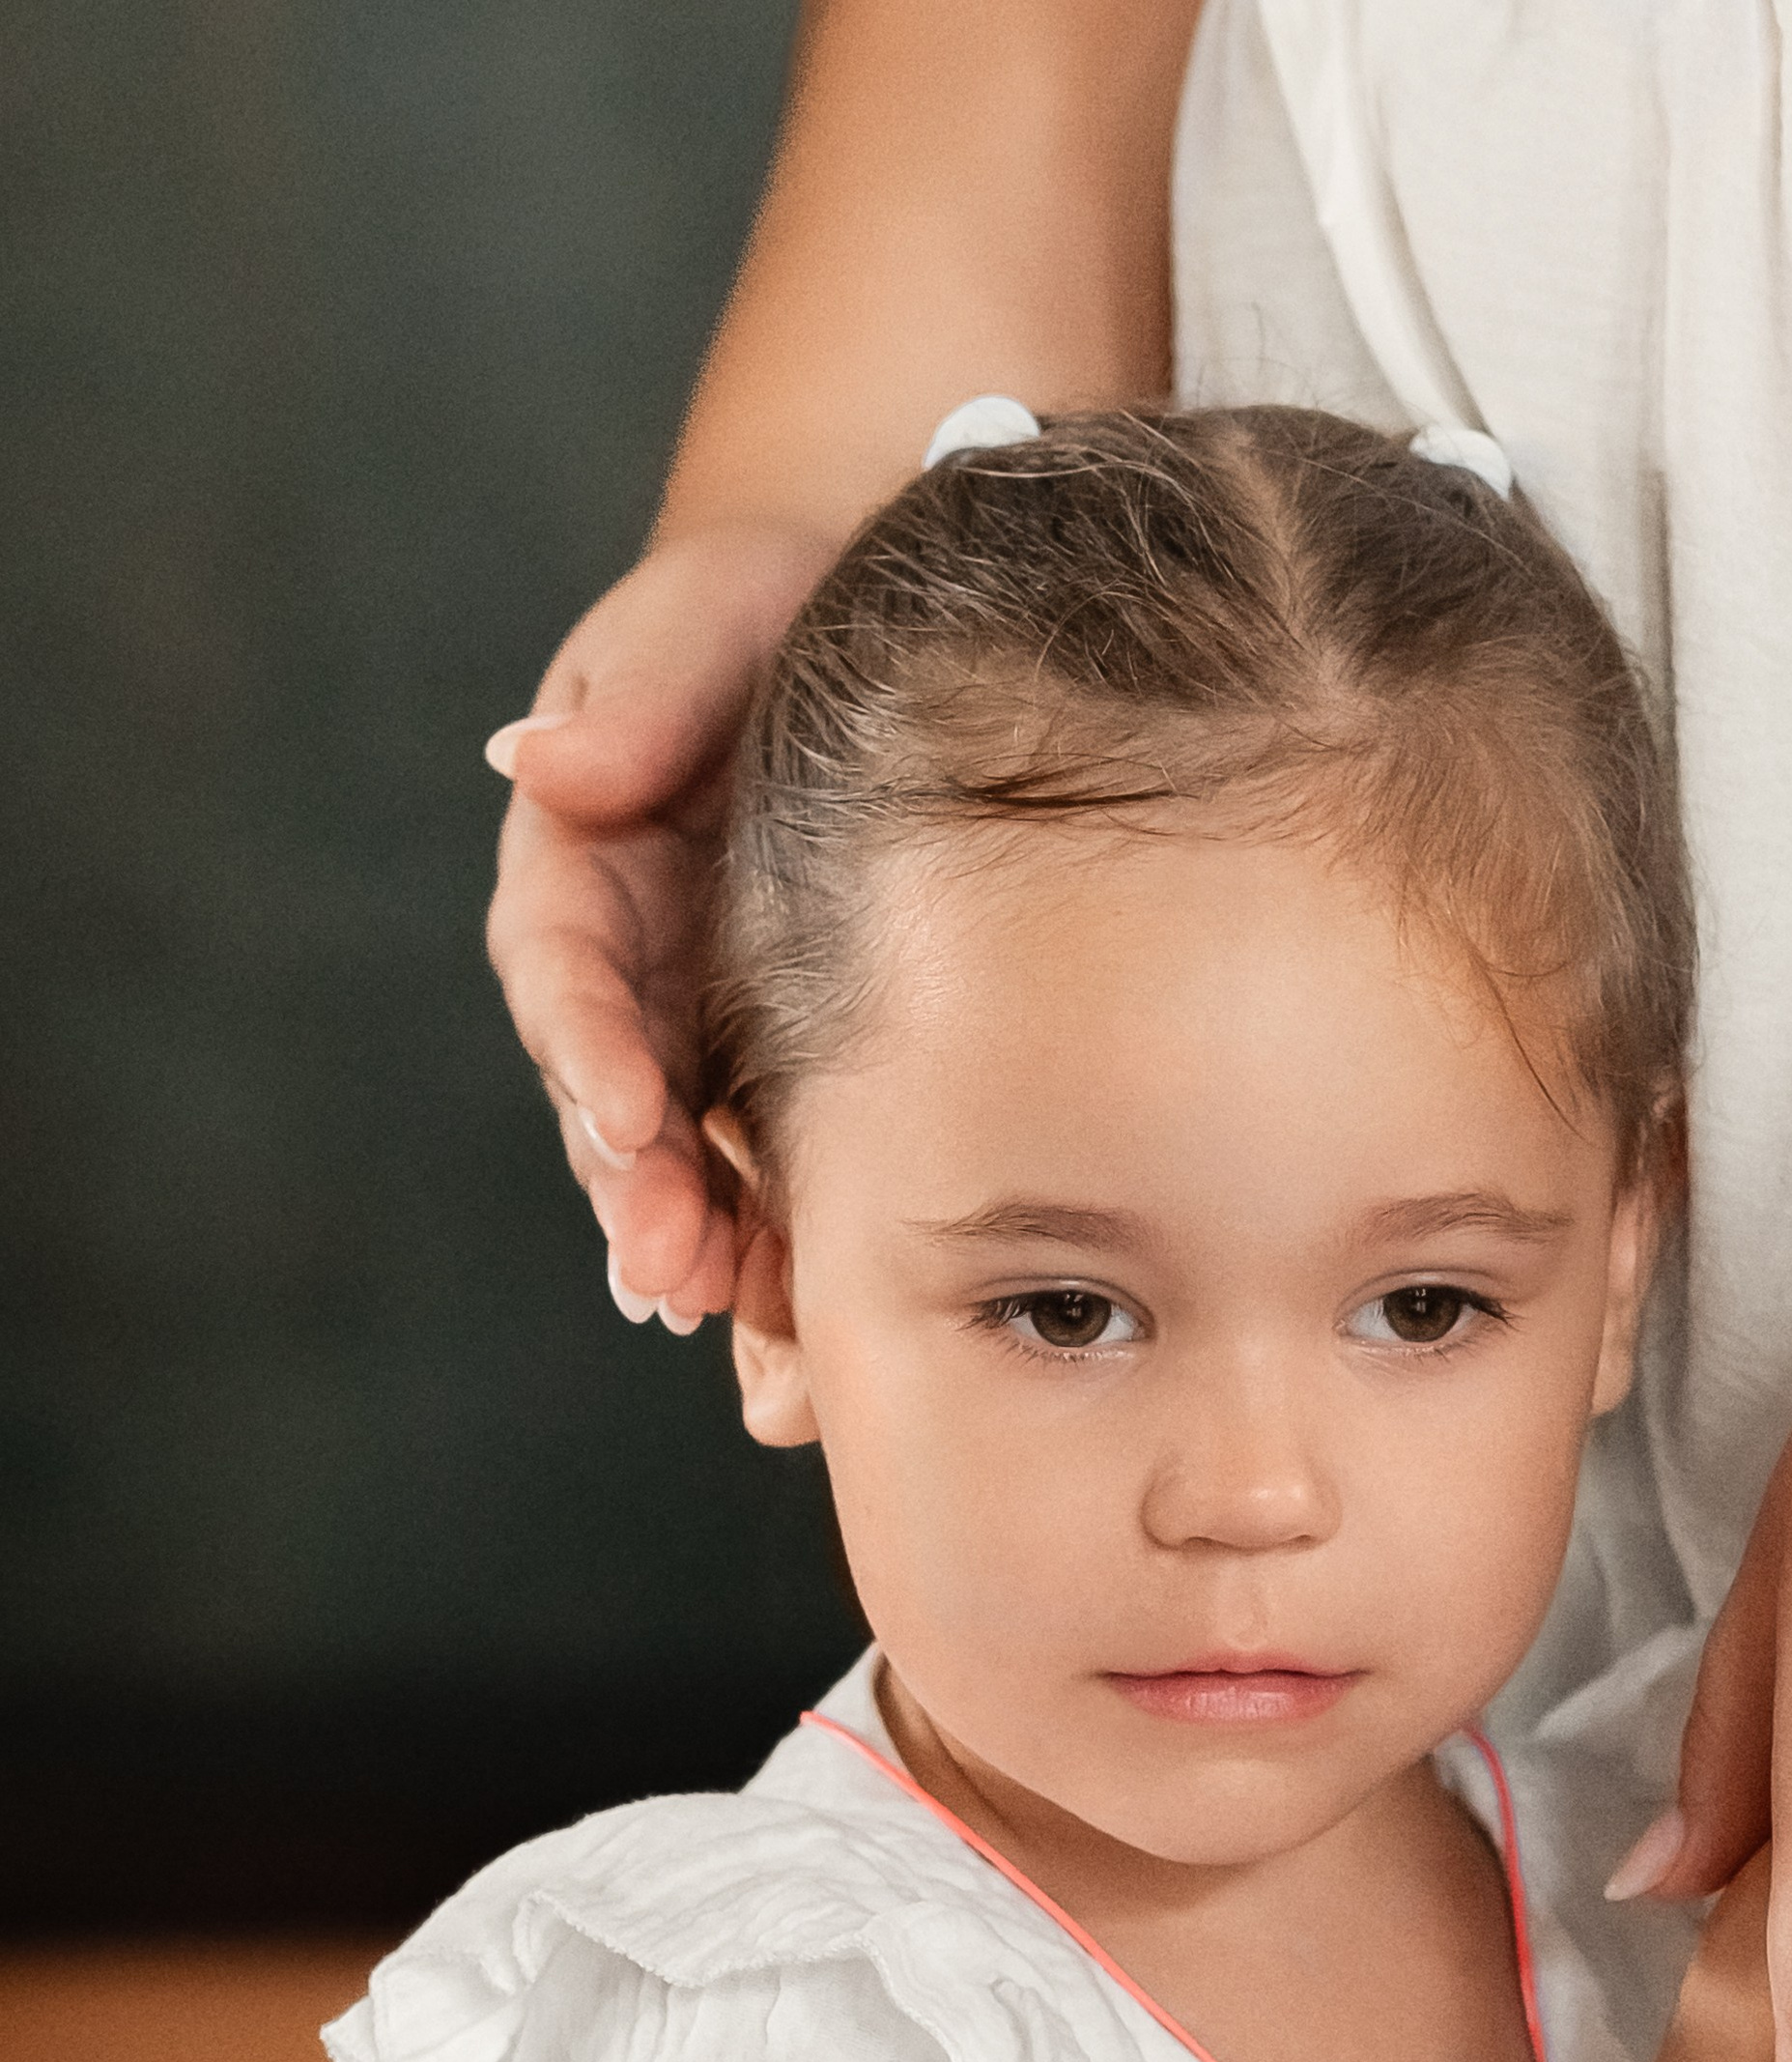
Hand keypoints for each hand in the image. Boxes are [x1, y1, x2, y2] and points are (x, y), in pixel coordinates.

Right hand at [483, 520, 835, 1323]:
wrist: (854, 636)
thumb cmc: (758, 610)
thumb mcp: (697, 617)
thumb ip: (632, 696)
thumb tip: (537, 760)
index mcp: (580, 869)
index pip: (564, 970)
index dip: (586, 1047)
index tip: (623, 1110)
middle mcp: (626, 972)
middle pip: (611, 1098)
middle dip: (635, 1189)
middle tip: (668, 1271)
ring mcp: (697, 1031)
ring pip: (679, 1159)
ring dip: (699, 1242)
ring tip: (729, 1315)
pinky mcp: (774, 1069)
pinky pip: (764, 1167)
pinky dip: (772, 1241)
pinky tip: (788, 1319)